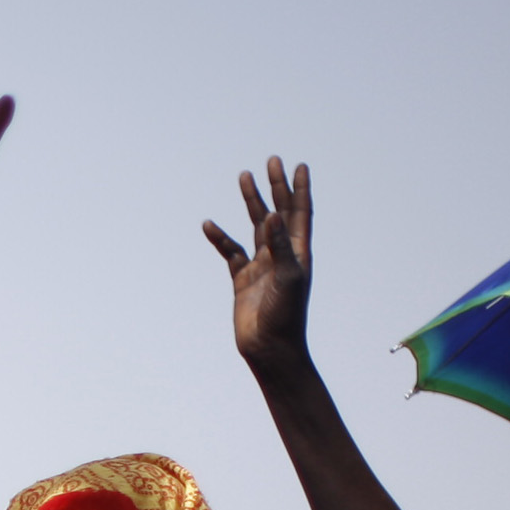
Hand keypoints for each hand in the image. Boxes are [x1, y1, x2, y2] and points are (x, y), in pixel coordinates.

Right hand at [201, 157, 314, 366]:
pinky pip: (230, 251)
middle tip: (272, 161)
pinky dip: (220, 237)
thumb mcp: (287, 277)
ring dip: (251, 202)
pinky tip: (209, 224)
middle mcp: (281, 255)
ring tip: (244, 177)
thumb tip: (272, 214)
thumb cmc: (286, 315)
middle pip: (278, 212)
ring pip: (255, 227)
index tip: (298, 166)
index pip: (300, 213)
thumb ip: (280, 245)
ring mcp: (261, 266)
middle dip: (275, 187)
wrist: (270, 348)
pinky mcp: (242, 280)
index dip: (300, 189)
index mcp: (299, 252)